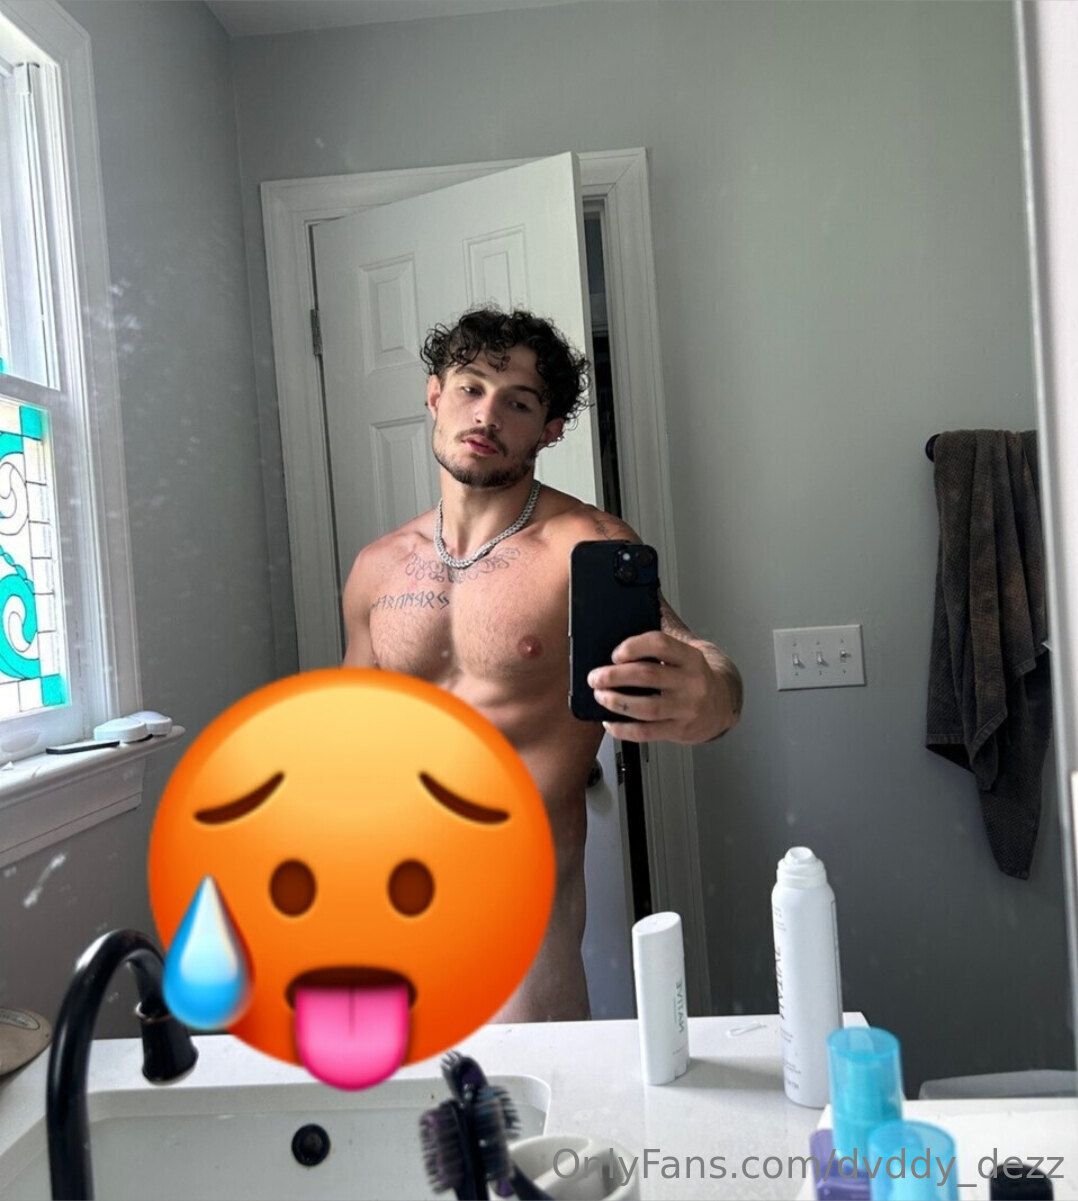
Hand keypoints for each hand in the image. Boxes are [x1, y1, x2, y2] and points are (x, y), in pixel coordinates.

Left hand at [587, 631, 734, 744]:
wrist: (726, 702)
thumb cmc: (697, 673)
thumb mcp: (686, 647)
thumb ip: (664, 624)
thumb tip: (645, 589)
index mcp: (690, 657)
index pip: (660, 644)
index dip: (633, 646)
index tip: (615, 653)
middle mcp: (691, 682)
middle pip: (648, 676)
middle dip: (615, 676)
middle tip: (595, 676)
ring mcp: (686, 708)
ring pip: (647, 707)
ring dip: (617, 702)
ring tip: (600, 696)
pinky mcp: (680, 730)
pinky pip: (647, 733)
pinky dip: (624, 729)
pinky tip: (610, 722)